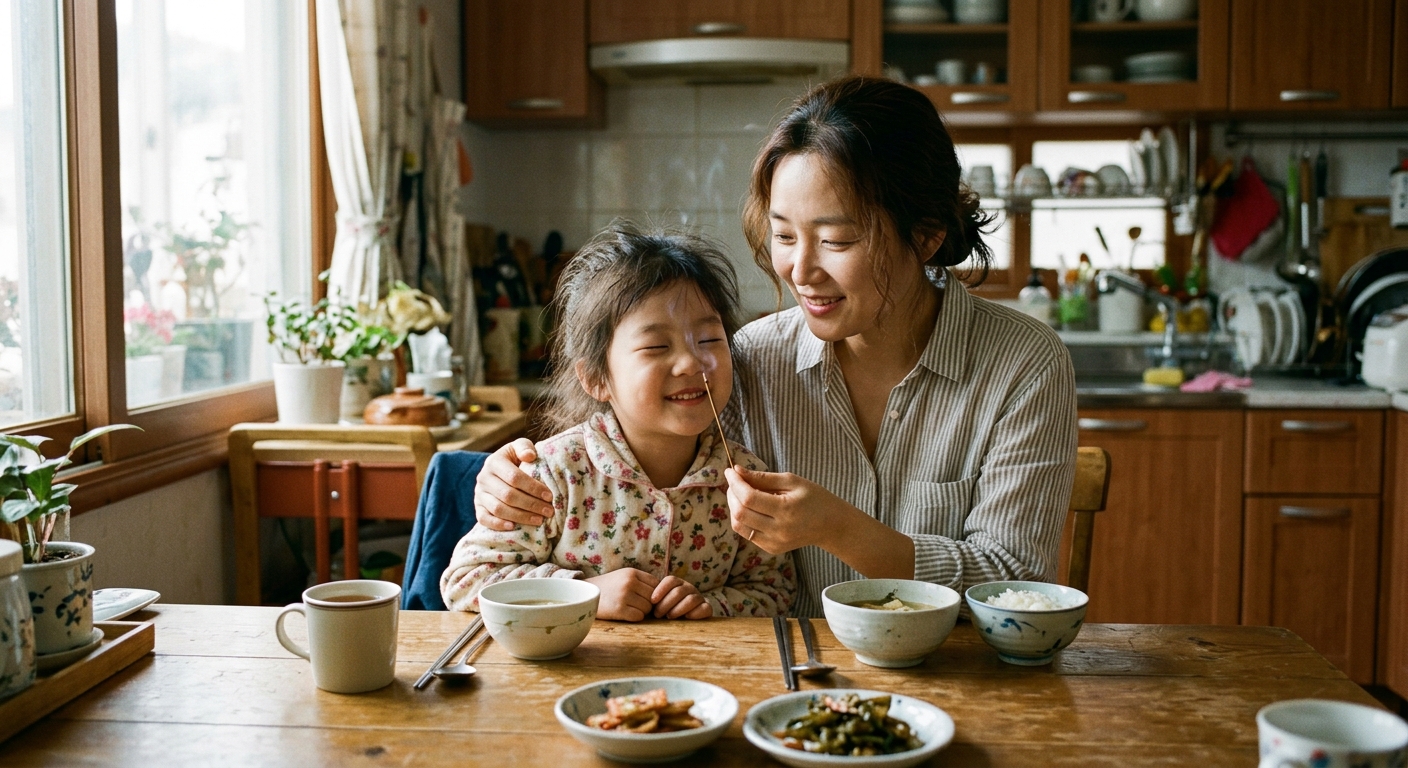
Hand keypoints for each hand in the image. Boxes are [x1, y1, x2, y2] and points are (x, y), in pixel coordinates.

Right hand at [474, 438, 552, 531]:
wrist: (499, 470)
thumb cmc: (515, 459)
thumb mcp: (519, 447)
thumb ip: (524, 447)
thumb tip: (529, 456)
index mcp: (494, 462)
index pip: (514, 477)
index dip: (533, 488)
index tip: (549, 496)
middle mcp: (483, 478)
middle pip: (508, 495)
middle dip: (531, 505)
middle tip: (549, 511)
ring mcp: (479, 494)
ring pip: (498, 509)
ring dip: (520, 517)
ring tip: (539, 520)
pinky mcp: (478, 507)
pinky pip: (483, 519)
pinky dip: (498, 524)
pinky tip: (514, 527)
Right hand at [585, 569, 658, 621]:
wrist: (585, 594)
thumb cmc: (609, 587)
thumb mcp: (624, 576)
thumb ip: (642, 581)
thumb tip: (663, 593)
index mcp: (632, 572)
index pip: (656, 584)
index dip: (655, 593)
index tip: (647, 598)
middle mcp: (629, 582)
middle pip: (654, 598)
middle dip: (648, 603)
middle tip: (637, 605)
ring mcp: (624, 596)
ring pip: (647, 608)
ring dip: (641, 611)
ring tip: (629, 608)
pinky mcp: (619, 609)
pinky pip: (638, 617)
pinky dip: (635, 617)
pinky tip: (625, 614)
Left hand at [650, 575, 711, 619]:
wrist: (684, 624)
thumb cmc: (665, 614)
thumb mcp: (657, 605)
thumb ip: (652, 601)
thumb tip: (641, 600)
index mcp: (677, 584)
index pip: (671, 580)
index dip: (661, 589)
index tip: (652, 601)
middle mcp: (689, 588)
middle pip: (679, 591)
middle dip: (666, 603)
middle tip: (657, 614)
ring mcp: (699, 598)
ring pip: (690, 599)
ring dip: (678, 609)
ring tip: (669, 617)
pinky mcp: (707, 609)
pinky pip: (705, 608)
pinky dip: (696, 613)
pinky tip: (687, 618)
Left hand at [727, 466, 915, 579]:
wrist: (832, 526)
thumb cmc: (815, 498)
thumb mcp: (792, 481)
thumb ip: (763, 478)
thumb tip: (737, 471)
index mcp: (786, 510)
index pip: (749, 498)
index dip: (735, 483)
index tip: (730, 470)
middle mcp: (778, 530)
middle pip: (740, 513)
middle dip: (731, 494)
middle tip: (734, 481)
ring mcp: (774, 543)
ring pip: (739, 526)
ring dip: (733, 507)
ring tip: (739, 493)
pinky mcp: (772, 549)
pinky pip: (747, 534)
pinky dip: (742, 519)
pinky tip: (749, 508)